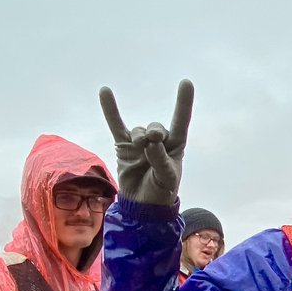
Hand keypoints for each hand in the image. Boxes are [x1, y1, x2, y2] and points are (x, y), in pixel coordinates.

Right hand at [99, 79, 193, 205]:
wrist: (141, 207)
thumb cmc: (160, 193)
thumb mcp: (166, 179)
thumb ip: (160, 160)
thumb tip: (151, 142)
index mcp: (175, 147)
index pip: (181, 122)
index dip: (183, 104)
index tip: (186, 83)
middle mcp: (159, 141)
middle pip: (156, 128)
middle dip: (154, 132)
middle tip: (152, 139)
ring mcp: (140, 143)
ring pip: (139, 131)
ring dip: (139, 137)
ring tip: (139, 148)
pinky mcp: (124, 147)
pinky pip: (116, 125)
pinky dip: (111, 110)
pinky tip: (105, 92)